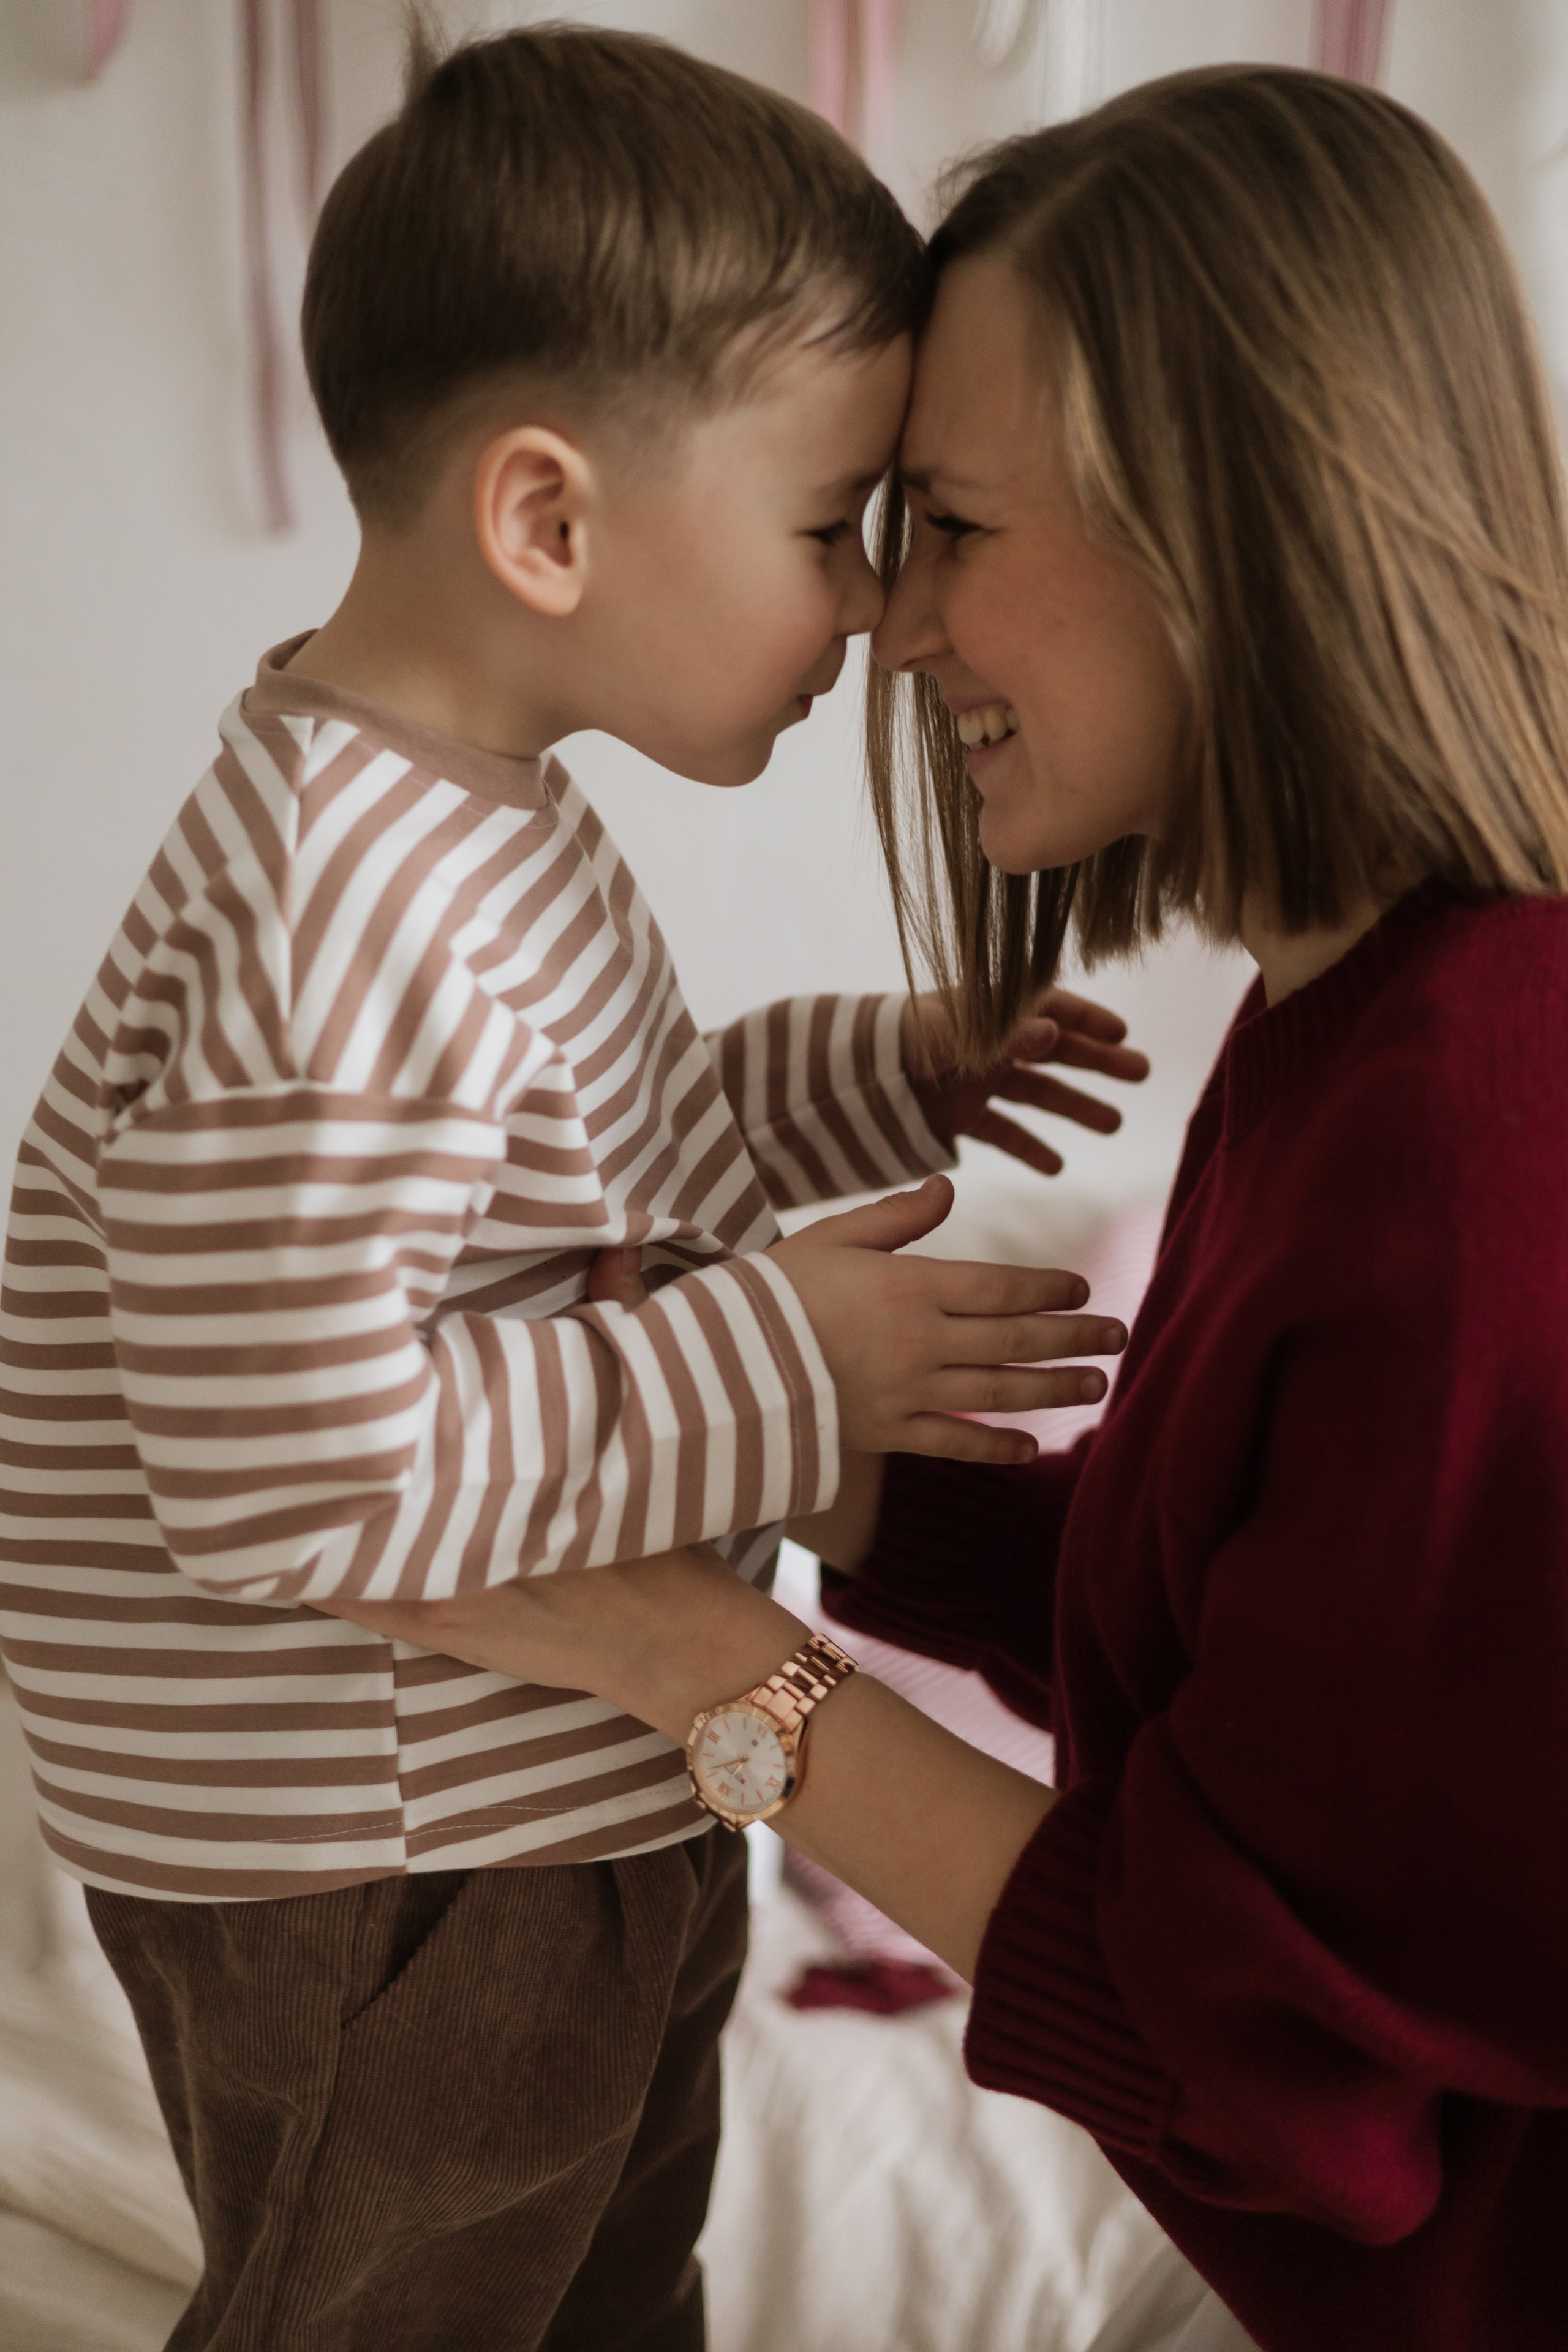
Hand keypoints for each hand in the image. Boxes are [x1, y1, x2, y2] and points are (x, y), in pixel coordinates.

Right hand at [767, 1173, 1124, 1465]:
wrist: (716, 1362)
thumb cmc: (772, 1290)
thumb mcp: (830, 1238)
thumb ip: (895, 1218)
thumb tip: (947, 1189)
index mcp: (908, 1286)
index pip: (1000, 1287)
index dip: (1048, 1289)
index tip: (1082, 1288)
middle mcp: (918, 1341)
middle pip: (1015, 1340)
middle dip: (1074, 1337)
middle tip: (1120, 1334)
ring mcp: (905, 1393)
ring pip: (997, 1392)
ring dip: (1054, 1389)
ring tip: (1098, 1386)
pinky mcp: (884, 1433)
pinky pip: (952, 1443)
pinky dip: (995, 1448)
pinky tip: (1031, 1449)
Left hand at [903, 985, 1148, 1178]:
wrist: (852, 1077)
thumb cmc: (902, 1042)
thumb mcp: (956, 1034)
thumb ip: (1004, 1035)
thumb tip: (1054, 1031)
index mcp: (990, 1011)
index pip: (1050, 1008)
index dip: (1087, 1018)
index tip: (1123, 1032)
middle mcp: (989, 1045)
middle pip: (1055, 1052)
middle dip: (1098, 1062)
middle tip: (1141, 1074)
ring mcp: (977, 1081)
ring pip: (1037, 1094)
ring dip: (1075, 1107)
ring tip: (1114, 1124)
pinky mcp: (959, 1116)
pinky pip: (1003, 1132)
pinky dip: (1028, 1148)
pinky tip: (1056, 1167)